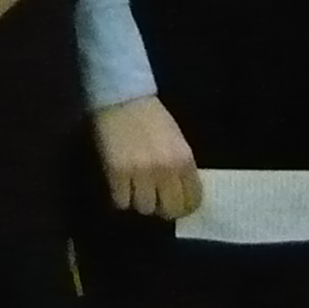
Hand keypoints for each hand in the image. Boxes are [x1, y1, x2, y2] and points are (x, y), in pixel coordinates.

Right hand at [91, 96, 201, 220]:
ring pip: (144, 208)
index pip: (192, 200)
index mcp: (184, 160)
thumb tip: (180, 194)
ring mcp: (140, 173)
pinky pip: (121, 201)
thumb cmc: (152, 117)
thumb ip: (181, 167)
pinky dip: (120, 196)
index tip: (176, 205)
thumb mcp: (176, 140)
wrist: (122, 97)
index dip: (184, 207)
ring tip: (134, 187)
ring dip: (139, 200)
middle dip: (163, 209)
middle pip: (169, 210)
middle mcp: (165, 170)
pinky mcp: (116, 173)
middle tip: (155, 200)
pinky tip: (120, 184)